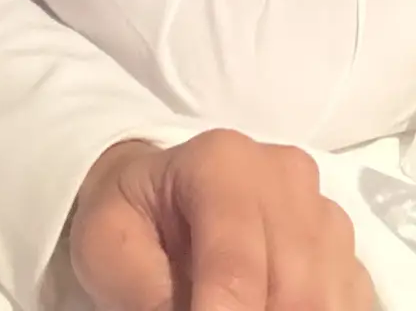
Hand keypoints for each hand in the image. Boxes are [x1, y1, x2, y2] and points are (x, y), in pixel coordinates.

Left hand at [69, 131, 370, 309]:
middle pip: (292, 286)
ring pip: (325, 299)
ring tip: (240, 309)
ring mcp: (320, 209)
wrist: (153, 195)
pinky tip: (267, 307)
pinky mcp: (341, 247)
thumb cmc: (128, 218)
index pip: (236, 263)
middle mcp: (281, 175)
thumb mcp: (108, 245)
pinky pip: (348, 303)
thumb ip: (146, 291)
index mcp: (220, 161)